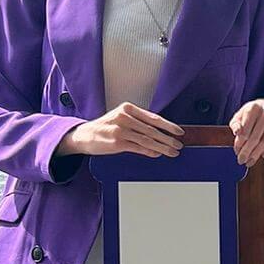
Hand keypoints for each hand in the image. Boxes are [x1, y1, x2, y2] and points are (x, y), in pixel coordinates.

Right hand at [56, 103, 183, 158]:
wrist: (84, 135)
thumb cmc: (105, 127)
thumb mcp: (121, 118)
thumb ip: (139, 123)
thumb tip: (158, 133)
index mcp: (128, 109)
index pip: (153, 117)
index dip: (168, 125)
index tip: (179, 131)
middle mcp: (124, 117)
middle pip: (152, 130)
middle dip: (168, 139)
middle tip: (178, 145)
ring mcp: (120, 130)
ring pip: (147, 140)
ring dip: (162, 147)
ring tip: (172, 152)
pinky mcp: (117, 143)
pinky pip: (138, 148)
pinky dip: (150, 152)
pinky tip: (157, 154)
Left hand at [229, 98, 263, 165]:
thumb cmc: (252, 113)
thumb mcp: (240, 116)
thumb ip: (235, 124)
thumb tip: (236, 132)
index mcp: (254, 107)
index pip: (244, 132)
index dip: (239, 145)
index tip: (236, 152)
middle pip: (255, 138)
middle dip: (247, 152)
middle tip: (242, 160)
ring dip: (256, 154)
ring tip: (250, 160)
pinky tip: (262, 154)